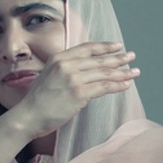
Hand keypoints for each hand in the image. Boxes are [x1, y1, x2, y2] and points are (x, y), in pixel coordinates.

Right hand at [10, 41, 139, 139]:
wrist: (28, 116)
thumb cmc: (39, 100)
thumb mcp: (49, 75)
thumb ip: (66, 69)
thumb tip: (87, 70)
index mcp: (59, 58)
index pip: (87, 48)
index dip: (105, 46)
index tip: (118, 46)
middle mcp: (67, 65)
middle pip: (99, 60)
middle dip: (118, 58)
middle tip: (132, 57)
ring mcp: (73, 79)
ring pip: (104, 73)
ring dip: (122, 72)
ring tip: (135, 72)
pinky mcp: (79, 94)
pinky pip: (103, 88)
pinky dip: (117, 86)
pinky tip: (126, 85)